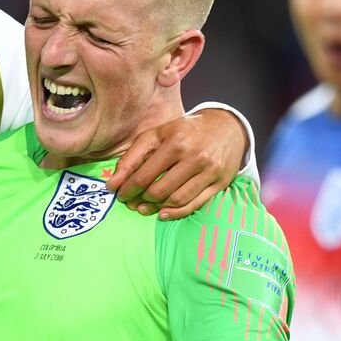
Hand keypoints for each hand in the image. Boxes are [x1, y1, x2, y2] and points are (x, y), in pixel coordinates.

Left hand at [106, 108, 248, 218]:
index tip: (119, 194)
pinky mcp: (220, 183)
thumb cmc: (186, 131)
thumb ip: (132, 157)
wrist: (227, 127)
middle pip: (159, 190)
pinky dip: (175, 213)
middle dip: (140, 199)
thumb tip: (112, 184)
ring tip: (144, 207)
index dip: (127, 189)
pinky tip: (162, 213)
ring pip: (176, 200)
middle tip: (132, 202)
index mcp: (176, 141)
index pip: (144, 175)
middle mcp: (195, 156)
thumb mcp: (157, 134)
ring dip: (156, 208)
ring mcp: (209, 171)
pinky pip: (194, 205)